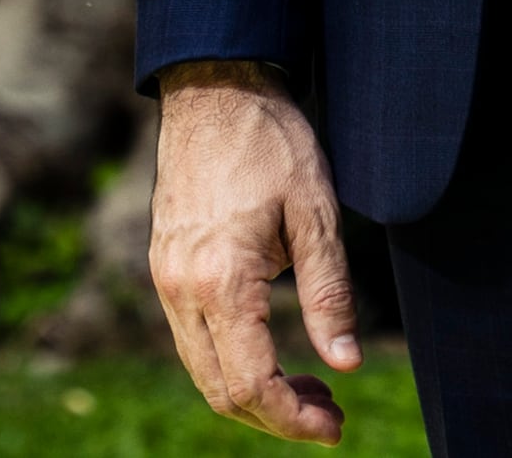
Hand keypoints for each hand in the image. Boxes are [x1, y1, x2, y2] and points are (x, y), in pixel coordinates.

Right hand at [149, 62, 363, 439]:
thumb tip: (346, 364)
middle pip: (221, 392)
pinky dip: (232, 362)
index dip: (294, 419)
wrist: (215, 88)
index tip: (335, 426)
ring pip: (203, 371)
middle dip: (276, 417)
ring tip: (312, 387)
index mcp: (221, 281)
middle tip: (331, 414)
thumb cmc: (272, 143)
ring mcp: (166, 280)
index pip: (251, 385)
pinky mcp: (164, 268)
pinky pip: (193, 339)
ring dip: (254, 393)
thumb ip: (329, 293)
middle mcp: (182, 290)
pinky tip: (273, 350)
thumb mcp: (316, 213)